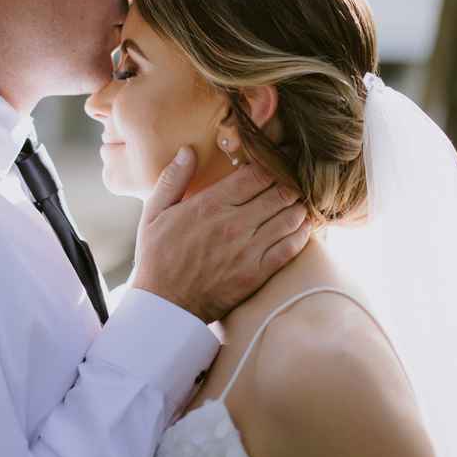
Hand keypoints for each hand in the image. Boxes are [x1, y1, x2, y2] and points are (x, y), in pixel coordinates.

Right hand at [133, 146, 310, 323]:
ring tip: (298, 200)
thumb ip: (172, 179)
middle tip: (294, 178)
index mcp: (210, 205)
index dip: (273, 163)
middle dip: (290, 182)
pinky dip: (302, 233)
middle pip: (279, 192)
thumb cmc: (157, 258)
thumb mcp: (154, 213)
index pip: (256, 174)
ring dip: (298, 205)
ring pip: (290, 217)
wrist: (165, 306)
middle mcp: (234, 224)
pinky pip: (291, 247)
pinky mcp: (258, 273)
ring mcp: (248, 250)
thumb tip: (188, 150)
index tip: (278, 159)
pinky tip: (303, 226)